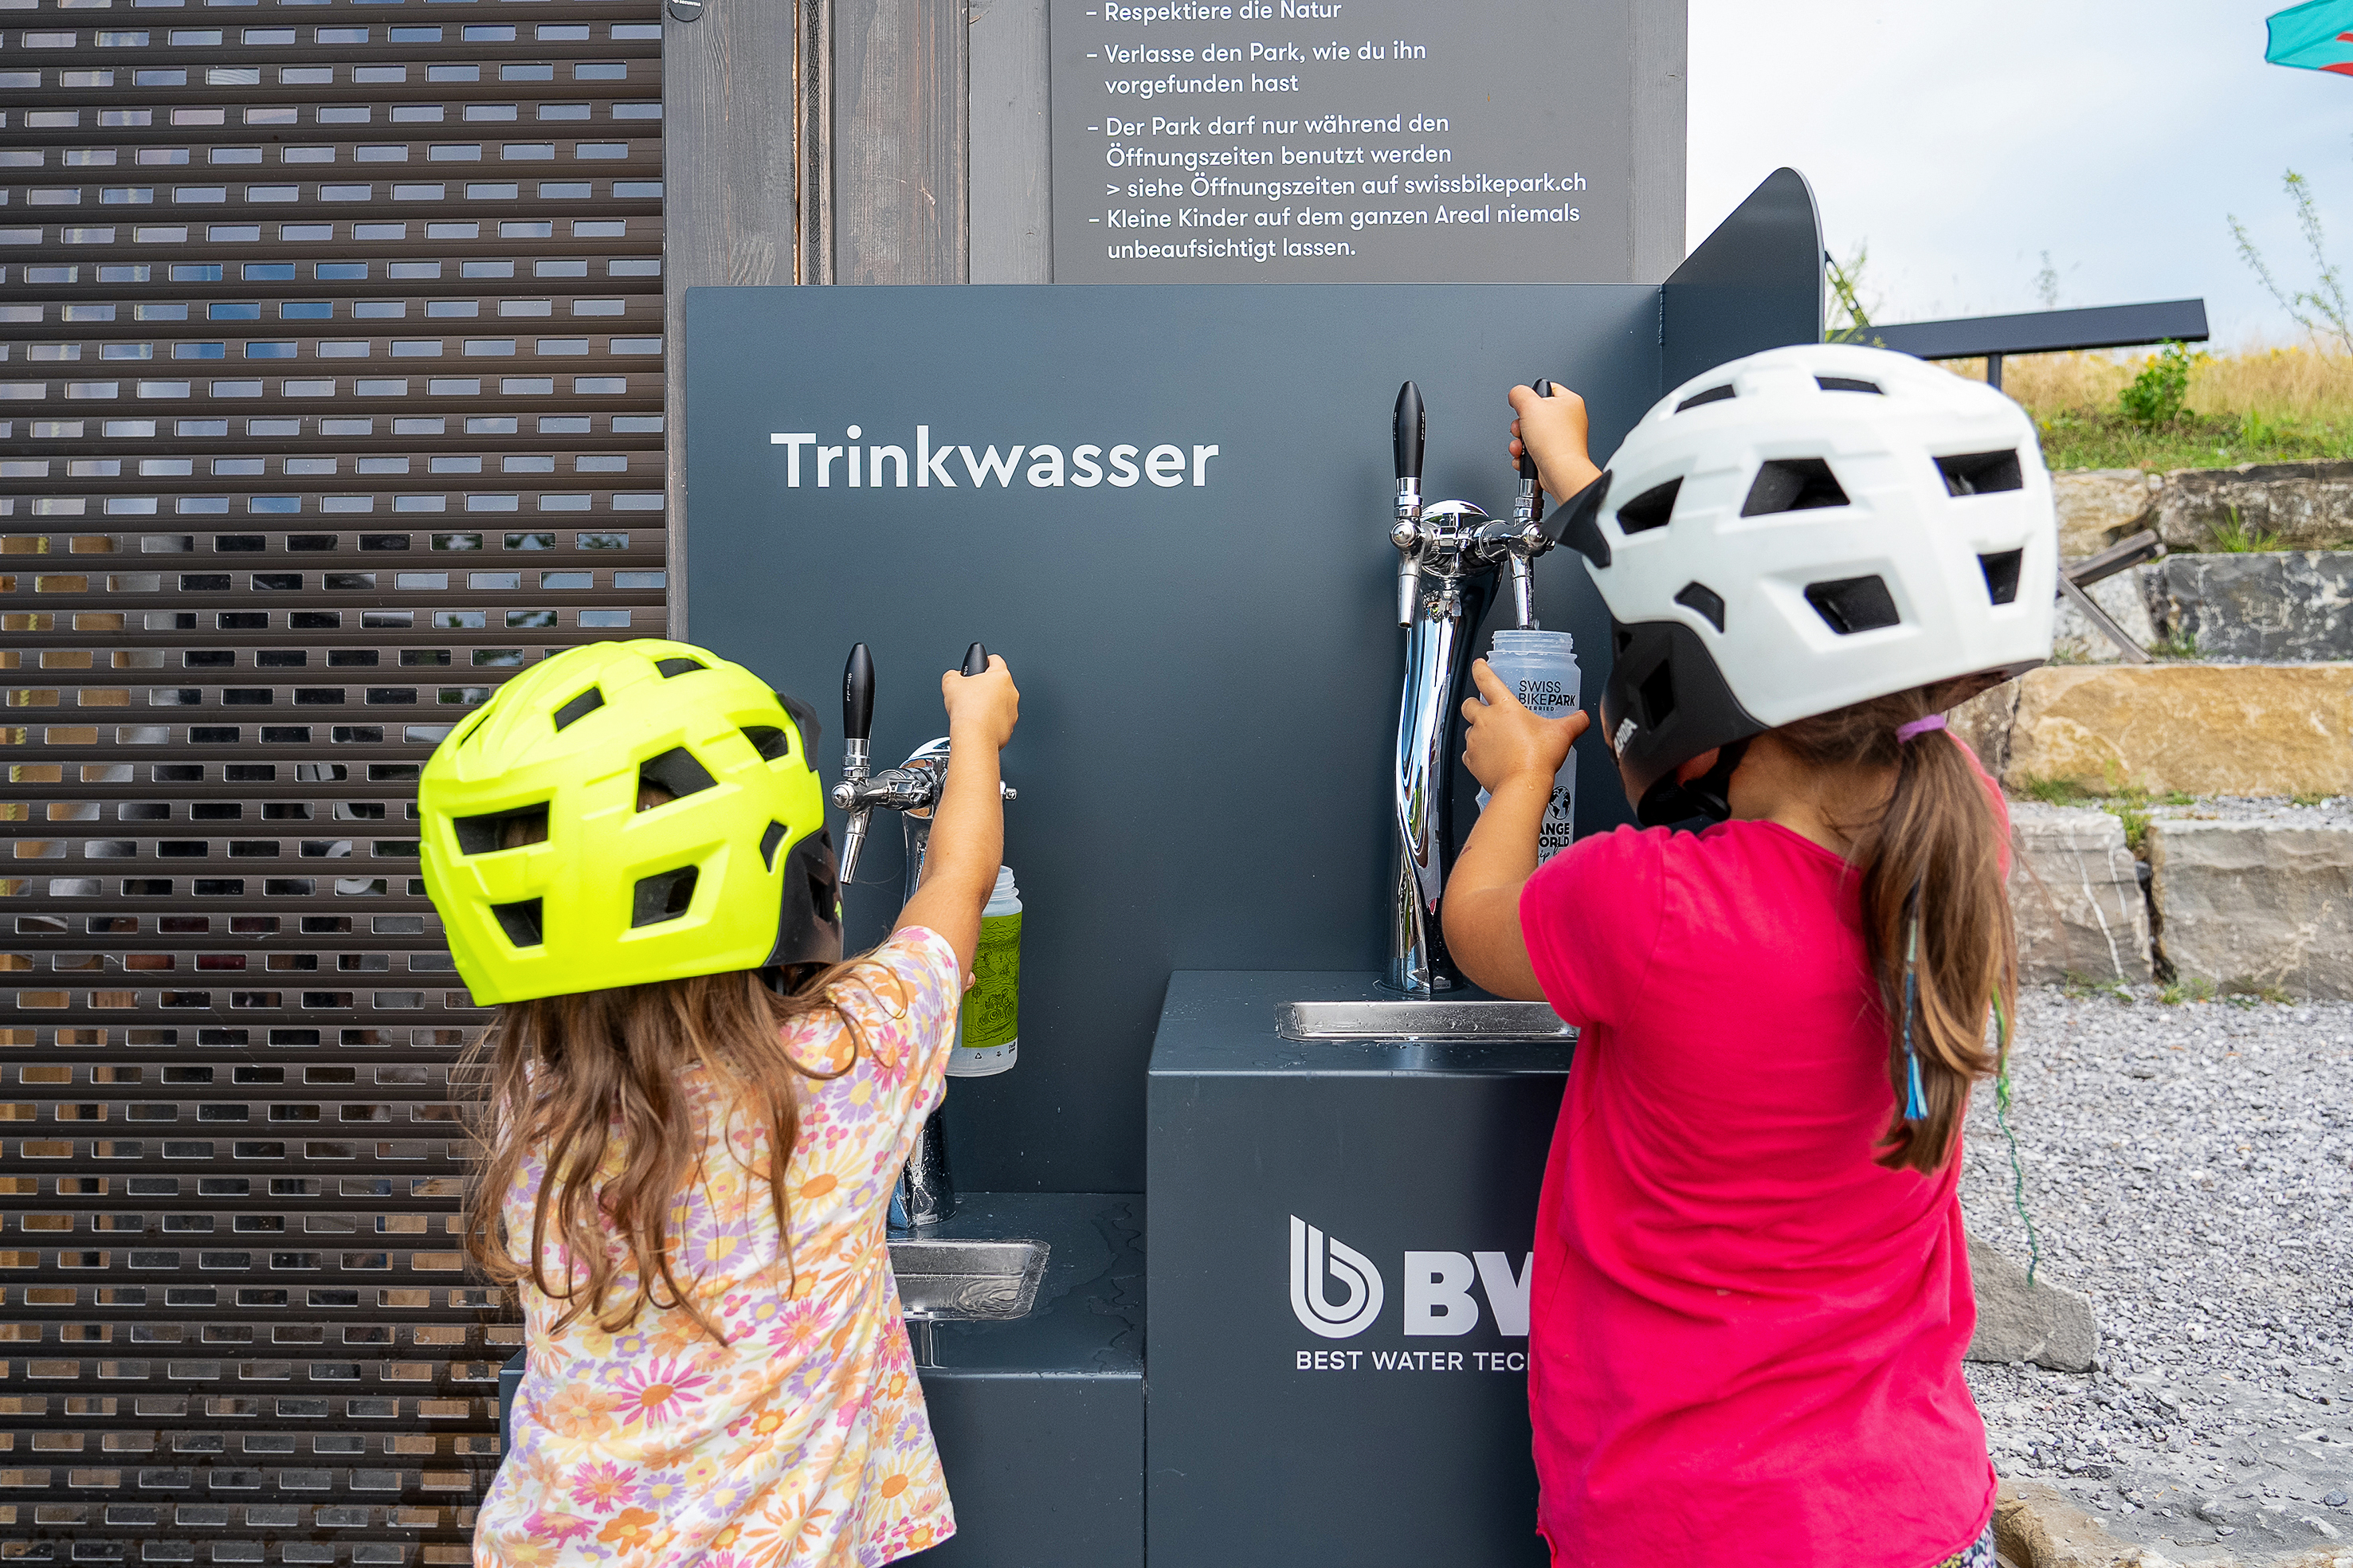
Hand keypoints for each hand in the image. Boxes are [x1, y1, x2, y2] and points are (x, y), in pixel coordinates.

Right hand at [940, 654, 1018, 750]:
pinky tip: (978, 722)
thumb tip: (954, 676)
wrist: (975, 737)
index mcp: (1000, 676)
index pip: (995, 660)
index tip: (979, 664)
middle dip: (984, 686)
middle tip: (970, 691)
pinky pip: (1000, 718)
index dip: (984, 660)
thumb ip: (953, 674)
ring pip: (1000, 702)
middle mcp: (1011, 692)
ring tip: (973, 709)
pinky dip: (990, 719)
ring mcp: (1012, 710)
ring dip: (989, 703)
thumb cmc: (968, 711)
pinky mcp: (1010, 726)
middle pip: (997, 683)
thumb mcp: (950, 683)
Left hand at [1460, 659, 1586, 792]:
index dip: (1481, 669)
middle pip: (1468, 704)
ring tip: (1493, 739)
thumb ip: (1575, 722)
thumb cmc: (1538, 758)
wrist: (1522, 785)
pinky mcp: (1471, 761)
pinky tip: (1489, 758)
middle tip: (1483, 708)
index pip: (1487, 679)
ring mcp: (1476, 741)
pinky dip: (1476, 755)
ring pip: (1468, 729)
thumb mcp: (1562, 734)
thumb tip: (1583, 718)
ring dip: (1477, 731)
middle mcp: (1485, 721)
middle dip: (1474, 704)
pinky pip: (1468, 754)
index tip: (1478, 665)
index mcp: (1505, 707)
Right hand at [1507, 382, 1602, 504]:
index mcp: (1569, 401)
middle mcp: (1569, 419)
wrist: (1560, 472)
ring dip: (1520, 442)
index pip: (1546, 389)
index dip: (1530, 397)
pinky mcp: (1555, 455)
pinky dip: (1525, 455)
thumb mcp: (1529, 405)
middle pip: (1535, 414)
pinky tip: (1525, 457)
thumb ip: (1519, 393)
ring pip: (1532, 434)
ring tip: (1521, 446)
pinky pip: (1534, 450)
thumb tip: (1515, 394)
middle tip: (1522, 429)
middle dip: (1521, 424)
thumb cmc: (1555, 442)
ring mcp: (1563, 438)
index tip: (1524, 405)